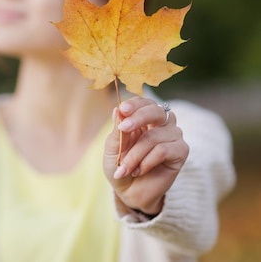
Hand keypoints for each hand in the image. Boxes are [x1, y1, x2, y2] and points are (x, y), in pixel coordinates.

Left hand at [103, 97, 188, 215]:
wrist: (129, 192)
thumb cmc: (120, 167)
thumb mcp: (112, 149)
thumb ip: (117, 131)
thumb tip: (117, 110)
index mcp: (143, 119)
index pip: (143, 102)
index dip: (134, 104)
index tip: (122, 109)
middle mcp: (161, 124)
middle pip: (156, 111)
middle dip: (138, 118)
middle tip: (123, 129)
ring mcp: (173, 136)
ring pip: (154, 137)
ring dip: (135, 154)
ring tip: (125, 168)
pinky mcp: (181, 151)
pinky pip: (163, 150)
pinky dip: (147, 161)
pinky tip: (139, 171)